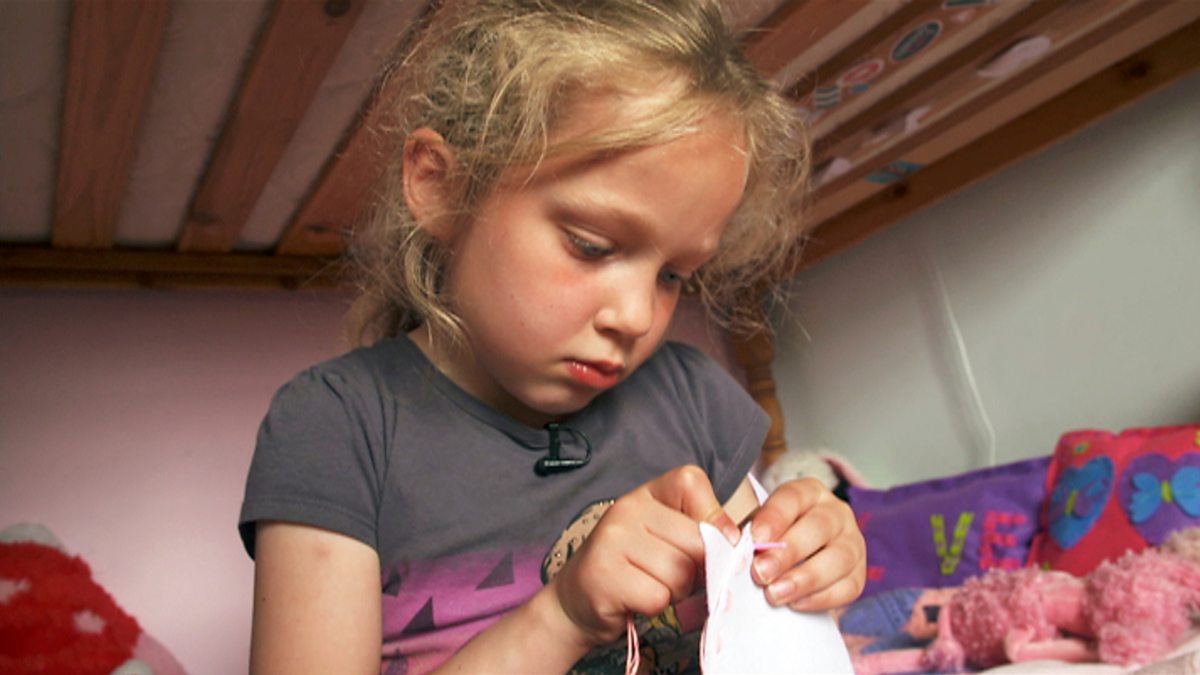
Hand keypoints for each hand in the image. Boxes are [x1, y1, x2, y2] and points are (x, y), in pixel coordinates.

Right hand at [547, 465, 739, 646]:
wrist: (577, 600)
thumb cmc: (635, 569)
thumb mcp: (667, 539)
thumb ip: (701, 533)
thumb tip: (736, 542)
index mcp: (647, 492)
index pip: (693, 483)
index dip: (712, 518)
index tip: (708, 544)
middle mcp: (628, 507)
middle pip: (696, 540)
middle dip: (696, 569)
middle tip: (672, 576)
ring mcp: (612, 538)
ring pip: (680, 572)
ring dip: (675, 592)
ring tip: (650, 585)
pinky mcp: (605, 574)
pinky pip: (658, 596)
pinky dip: (655, 606)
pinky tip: (635, 599)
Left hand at [747, 477, 865, 609]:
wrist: (800, 558)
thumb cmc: (775, 537)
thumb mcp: (762, 525)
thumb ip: (751, 534)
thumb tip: (736, 550)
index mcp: (809, 492)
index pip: (793, 498)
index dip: (774, 517)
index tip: (755, 538)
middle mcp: (836, 513)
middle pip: (818, 527)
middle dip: (788, 551)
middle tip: (761, 572)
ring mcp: (852, 542)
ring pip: (838, 558)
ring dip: (805, 578)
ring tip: (775, 593)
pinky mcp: (859, 573)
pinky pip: (847, 587)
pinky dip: (821, 597)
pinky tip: (796, 603)